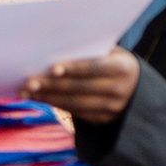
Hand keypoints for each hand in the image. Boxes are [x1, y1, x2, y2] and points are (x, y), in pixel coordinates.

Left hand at [23, 48, 141, 124]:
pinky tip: (39, 98)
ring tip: (28, 91)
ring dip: (48, 97)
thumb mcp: (112, 54)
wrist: (137, 89)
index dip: (74, 68)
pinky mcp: (102, 120)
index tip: (52, 68)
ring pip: (74, 104)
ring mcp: (111, 109)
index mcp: (123, 69)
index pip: (95, 68)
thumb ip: (92, 50)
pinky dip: (55, 105)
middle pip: (80, 88)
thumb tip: (58, 45)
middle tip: (30, 81)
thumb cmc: (115, 62)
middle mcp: (119, 90)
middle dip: (53, 85)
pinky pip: (74, 113)